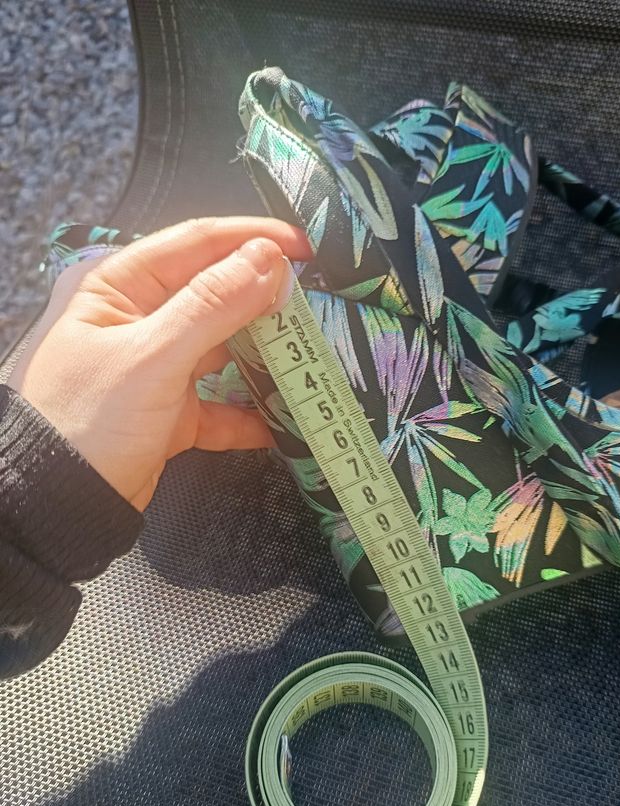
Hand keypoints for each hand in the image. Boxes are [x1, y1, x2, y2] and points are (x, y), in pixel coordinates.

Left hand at [9, 217, 311, 510]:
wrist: (57, 504)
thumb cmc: (85, 421)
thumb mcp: (151, 357)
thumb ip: (212, 306)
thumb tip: (268, 259)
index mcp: (120, 285)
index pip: (197, 244)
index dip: (254, 239)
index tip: (306, 250)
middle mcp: (139, 318)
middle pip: (217, 295)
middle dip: (266, 302)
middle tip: (315, 309)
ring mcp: (157, 366)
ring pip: (225, 349)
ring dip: (264, 358)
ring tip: (308, 359)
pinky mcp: (171, 412)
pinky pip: (221, 406)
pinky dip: (250, 415)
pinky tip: (282, 422)